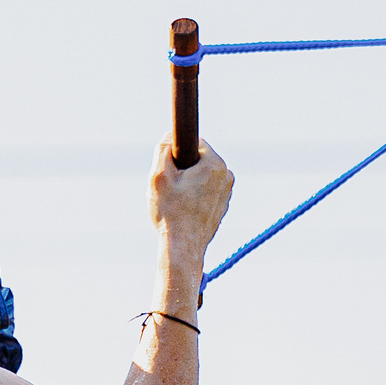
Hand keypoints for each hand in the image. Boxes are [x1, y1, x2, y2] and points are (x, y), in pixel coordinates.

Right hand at [149, 137, 233, 262]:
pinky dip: (194, 196)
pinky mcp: (222, 205)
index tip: (168, 168)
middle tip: (169, 188)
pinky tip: (184, 211)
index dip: (176, 152)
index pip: (194, 142)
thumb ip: (162, 150)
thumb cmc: (171, 213)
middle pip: (198, 159)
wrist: (183, 247)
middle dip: (182, 169)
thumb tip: (169, 137)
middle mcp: (227, 176)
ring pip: (201, 176)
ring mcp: (226, 192)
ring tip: (176, 201)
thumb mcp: (158, 176)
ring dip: (188, 183)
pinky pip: (206, 191)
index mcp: (215, 164)